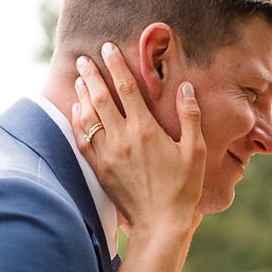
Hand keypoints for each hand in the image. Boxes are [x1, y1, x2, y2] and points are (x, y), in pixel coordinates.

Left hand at [72, 43, 204, 240]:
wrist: (160, 223)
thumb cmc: (182, 188)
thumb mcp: (195, 151)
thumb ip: (190, 117)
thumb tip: (186, 89)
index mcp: (145, 129)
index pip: (125, 88)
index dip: (116, 65)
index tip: (107, 48)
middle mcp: (122, 138)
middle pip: (100, 98)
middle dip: (90, 75)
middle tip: (83, 59)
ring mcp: (108, 154)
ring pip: (88, 117)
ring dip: (82, 95)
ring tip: (79, 80)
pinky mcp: (100, 169)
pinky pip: (83, 139)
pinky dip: (78, 122)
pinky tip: (77, 112)